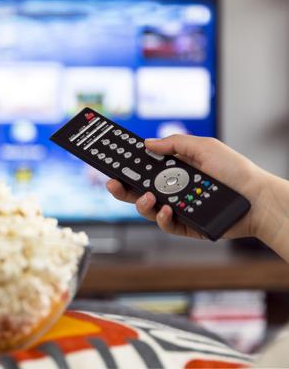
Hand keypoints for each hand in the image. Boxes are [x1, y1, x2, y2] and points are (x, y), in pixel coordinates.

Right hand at [105, 135, 266, 239]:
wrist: (257, 198)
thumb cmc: (235, 170)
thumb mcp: (205, 147)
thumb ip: (175, 144)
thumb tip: (148, 143)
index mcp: (174, 171)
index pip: (143, 169)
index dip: (126, 167)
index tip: (112, 163)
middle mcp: (172, 190)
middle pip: (137, 191)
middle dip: (121, 188)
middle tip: (112, 183)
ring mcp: (177, 208)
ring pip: (147, 209)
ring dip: (141, 203)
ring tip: (148, 198)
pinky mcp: (186, 226)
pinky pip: (165, 225)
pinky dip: (162, 218)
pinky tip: (167, 210)